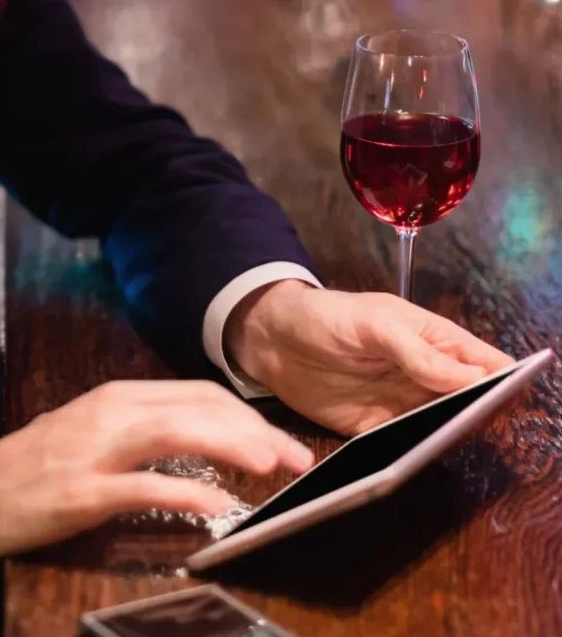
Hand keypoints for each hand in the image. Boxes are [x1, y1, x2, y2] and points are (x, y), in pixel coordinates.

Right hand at [0, 379, 313, 563]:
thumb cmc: (35, 466)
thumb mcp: (94, 434)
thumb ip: (144, 433)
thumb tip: (203, 440)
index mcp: (119, 398)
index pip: (198, 395)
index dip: (246, 415)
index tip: (281, 440)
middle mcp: (112, 412)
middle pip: (198, 408)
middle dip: (254, 430)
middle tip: (296, 457)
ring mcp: (96, 449)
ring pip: (177, 433)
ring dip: (231, 446)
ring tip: (272, 466)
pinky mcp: (83, 490)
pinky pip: (143, 486)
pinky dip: (185, 491)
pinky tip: (217, 502)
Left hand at [226, 282, 515, 435]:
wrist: (271, 337)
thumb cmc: (325, 316)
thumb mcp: (373, 323)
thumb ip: (418, 351)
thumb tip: (472, 378)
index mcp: (434, 342)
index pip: (484, 363)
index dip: (502, 380)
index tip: (506, 397)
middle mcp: (426, 377)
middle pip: (472, 402)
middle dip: (480, 415)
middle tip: (475, 425)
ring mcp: (402, 405)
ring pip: (443, 428)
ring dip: (449, 437)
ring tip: (450, 442)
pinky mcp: (375, 430)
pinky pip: (405, 447)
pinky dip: (414, 454)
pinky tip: (418, 460)